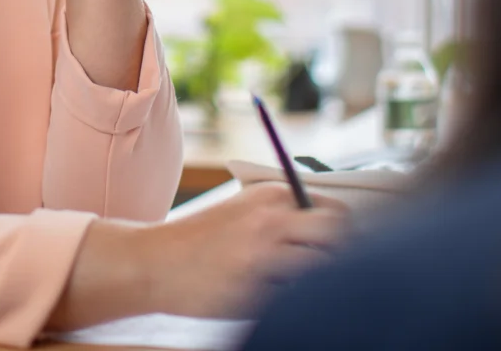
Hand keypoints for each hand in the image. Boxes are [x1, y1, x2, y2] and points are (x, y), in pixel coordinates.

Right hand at [49, 183, 349, 331]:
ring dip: (317, 283)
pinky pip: (292, 301)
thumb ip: (285, 213)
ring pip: (321, 272)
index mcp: (273, 195)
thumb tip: (336, 228)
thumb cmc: (203, 239)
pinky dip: (290, 304)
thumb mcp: (244, 209)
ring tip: (291, 287)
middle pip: (339, 239)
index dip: (345, 235)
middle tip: (330, 274)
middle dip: (341, 257)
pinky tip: (269, 300)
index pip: (336, 212)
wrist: (154, 261)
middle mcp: (273, 220)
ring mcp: (263, 256)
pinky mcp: (252, 290)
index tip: (341, 249)